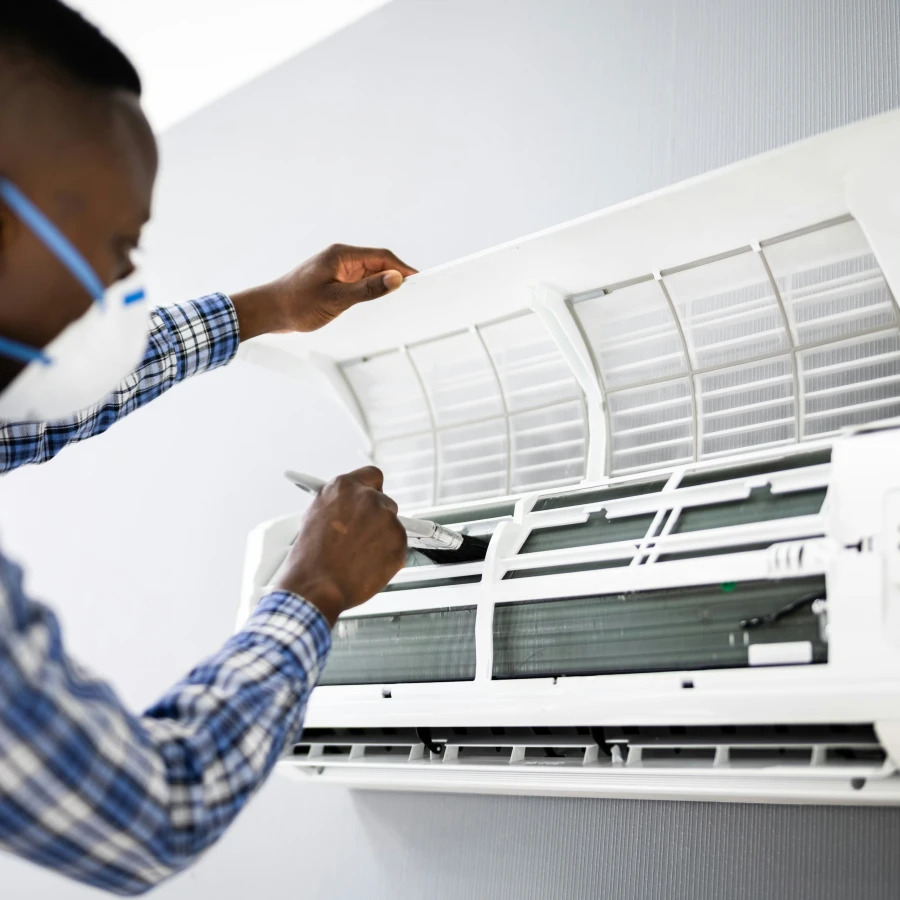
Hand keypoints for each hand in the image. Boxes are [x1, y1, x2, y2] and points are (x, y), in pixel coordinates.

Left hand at [231, 244, 416, 339]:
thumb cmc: (296, 304)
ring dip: (384, 284)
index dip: (403, 268)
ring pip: (370, 274)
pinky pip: (359, 283)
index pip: (382, 257)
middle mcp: (340, 258)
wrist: (268, 311)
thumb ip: (368, 289)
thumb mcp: (336, 299)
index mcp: (341, 255)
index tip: (420, 280)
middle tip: (416, 292)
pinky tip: (377, 302)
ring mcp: (336, 270)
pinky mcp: (333, 281)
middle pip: (378, 263)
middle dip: (397, 276)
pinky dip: (371, 290)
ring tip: (400, 299)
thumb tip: (395, 279)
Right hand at [273, 466, 406, 625]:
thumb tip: (349, 506)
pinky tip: (368, 565)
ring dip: (382, 538)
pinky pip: (398, 545)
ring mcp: (386, 518)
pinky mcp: (400, 540)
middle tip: (363, 536)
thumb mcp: (316, 517)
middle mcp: (368, 498)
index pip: (372, 476)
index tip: (371, 498)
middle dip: (377, 518)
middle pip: (384, 501)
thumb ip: (339, 505)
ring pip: (392, 525)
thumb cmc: (310, 559)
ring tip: (360, 556)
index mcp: (344, 487)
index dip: (371, 489)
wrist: (316, 586)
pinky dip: (389, 555)